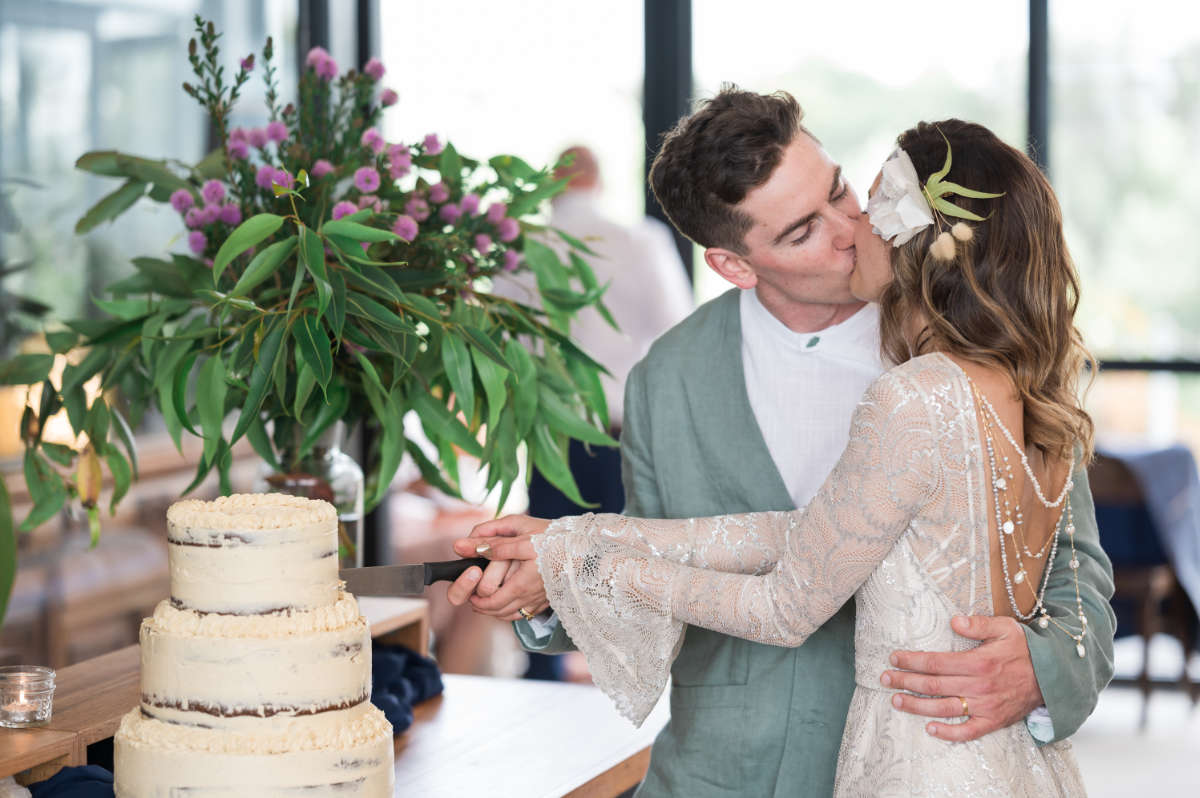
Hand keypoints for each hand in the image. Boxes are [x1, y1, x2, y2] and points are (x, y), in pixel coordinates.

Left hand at [444, 515, 551, 620]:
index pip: (490, 603)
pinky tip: (509, 599)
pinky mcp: (548, 600)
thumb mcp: (522, 538)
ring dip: (496, 609)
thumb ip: (492, 545)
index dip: (475, 599)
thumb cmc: (554, 540)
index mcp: (520, 586)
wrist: (586, 549)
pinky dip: (511, 610)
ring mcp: (540, 601)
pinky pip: (524, 613)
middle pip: (498, 612)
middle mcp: (529, 599)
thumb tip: (462, 546)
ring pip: (511, 615)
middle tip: (474, 595)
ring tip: (487, 598)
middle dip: (482, 605)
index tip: (469, 589)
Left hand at [881, 615, 1042, 741]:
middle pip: (933, 685)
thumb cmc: (1025, 649)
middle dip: (905, 681)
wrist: (1053, 676)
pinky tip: (930, 729)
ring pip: (943, 708)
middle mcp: (978, 686)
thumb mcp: (1005, 628)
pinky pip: (968, 731)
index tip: (894, 658)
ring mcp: (985, 706)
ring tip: (896, 700)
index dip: (911, 661)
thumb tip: (954, 621)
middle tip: (884, 678)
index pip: (935, 662)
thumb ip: (978, 624)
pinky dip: (948, 733)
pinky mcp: (993, 721)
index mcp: (978, 662)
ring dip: (917, 706)